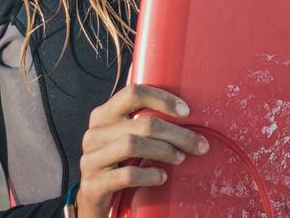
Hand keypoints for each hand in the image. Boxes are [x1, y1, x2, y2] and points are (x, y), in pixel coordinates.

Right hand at [76, 84, 208, 217]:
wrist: (94, 196)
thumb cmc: (118, 162)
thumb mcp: (123, 136)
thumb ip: (141, 121)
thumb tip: (184, 110)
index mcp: (103, 115)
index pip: (133, 93)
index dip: (162, 98)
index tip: (185, 111)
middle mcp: (94, 133)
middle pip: (142, 123)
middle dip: (176, 133)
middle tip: (198, 144)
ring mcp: (91, 159)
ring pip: (133, 145)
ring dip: (165, 151)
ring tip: (181, 158)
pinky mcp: (93, 184)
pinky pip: (127, 175)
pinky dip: (149, 175)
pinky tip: (162, 177)